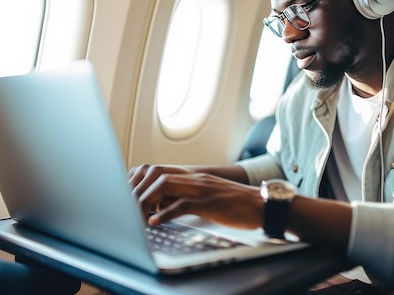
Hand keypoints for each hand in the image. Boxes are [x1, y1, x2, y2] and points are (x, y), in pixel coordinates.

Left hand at [131, 168, 263, 229]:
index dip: (141, 182)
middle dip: (138, 190)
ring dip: (147, 200)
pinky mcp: (209, 203)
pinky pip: (182, 204)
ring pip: (165, 186)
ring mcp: (202, 189)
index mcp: (195, 177)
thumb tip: (162, 208)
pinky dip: (164, 213)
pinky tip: (155, 221)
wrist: (264, 204)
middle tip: (129, 207)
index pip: (160, 171)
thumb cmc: (238, 204)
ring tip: (138, 215)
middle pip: (157, 175)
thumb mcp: (208, 197)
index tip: (131, 197)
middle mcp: (196, 179)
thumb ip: (186, 198)